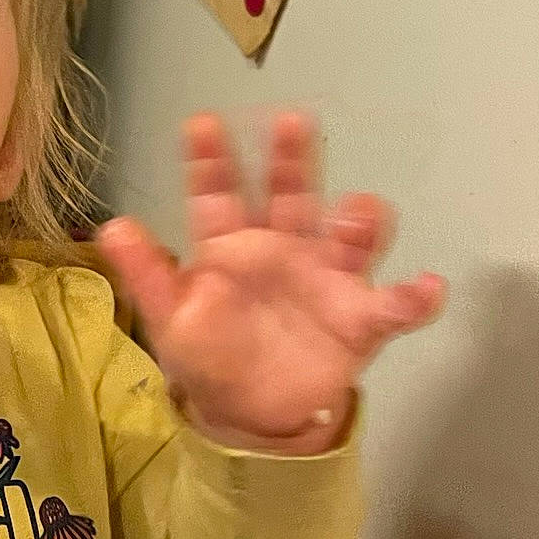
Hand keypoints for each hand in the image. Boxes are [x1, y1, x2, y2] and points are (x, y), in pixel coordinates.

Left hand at [96, 113, 444, 452]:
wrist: (253, 416)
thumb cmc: (210, 359)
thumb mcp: (171, 321)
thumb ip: (147, 275)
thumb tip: (112, 225)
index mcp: (232, 248)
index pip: (219, 197)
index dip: (210, 161)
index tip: (200, 123)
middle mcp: (283, 250)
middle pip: (291, 194)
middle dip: (292, 159)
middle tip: (290, 121)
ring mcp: (327, 279)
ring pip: (349, 236)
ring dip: (358, 220)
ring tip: (356, 212)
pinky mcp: (361, 319)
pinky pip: (394, 305)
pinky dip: (414, 298)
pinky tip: (426, 289)